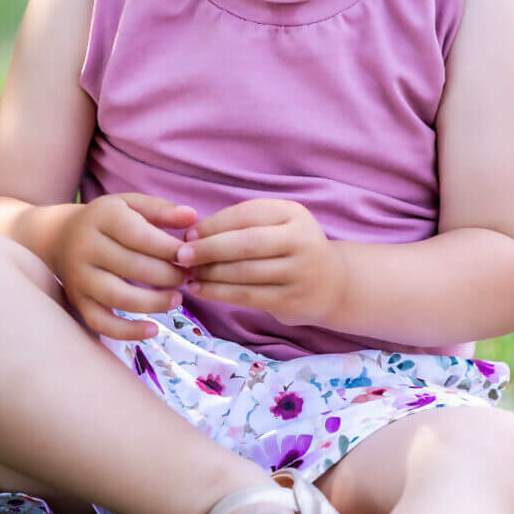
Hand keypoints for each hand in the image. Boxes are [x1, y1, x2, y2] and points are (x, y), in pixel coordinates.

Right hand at [56, 193, 196, 341]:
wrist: (60, 237)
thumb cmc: (107, 220)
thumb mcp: (131, 204)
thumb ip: (162, 210)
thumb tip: (192, 217)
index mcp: (103, 218)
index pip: (138, 235)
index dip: (168, 248)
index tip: (190, 256)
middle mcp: (86, 248)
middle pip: (131, 267)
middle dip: (167, 275)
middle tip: (186, 277)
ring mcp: (80, 278)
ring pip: (118, 297)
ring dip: (153, 303)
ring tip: (177, 299)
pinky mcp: (78, 302)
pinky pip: (101, 323)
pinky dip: (128, 332)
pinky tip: (153, 330)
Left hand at [176, 199, 344, 328]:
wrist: (332, 284)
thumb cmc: (291, 249)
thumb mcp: (277, 225)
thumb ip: (244, 224)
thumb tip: (193, 234)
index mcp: (294, 214)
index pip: (247, 214)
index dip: (214, 224)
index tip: (188, 234)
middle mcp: (301, 241)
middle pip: (246, 244)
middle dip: (209, 249)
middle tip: (181, 255)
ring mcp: (299, 272)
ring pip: (244, 273)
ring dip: (210, 274)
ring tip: (188, 274)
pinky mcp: (291, 300)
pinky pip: (247, 296)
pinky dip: (219, 293)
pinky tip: (201, 290)